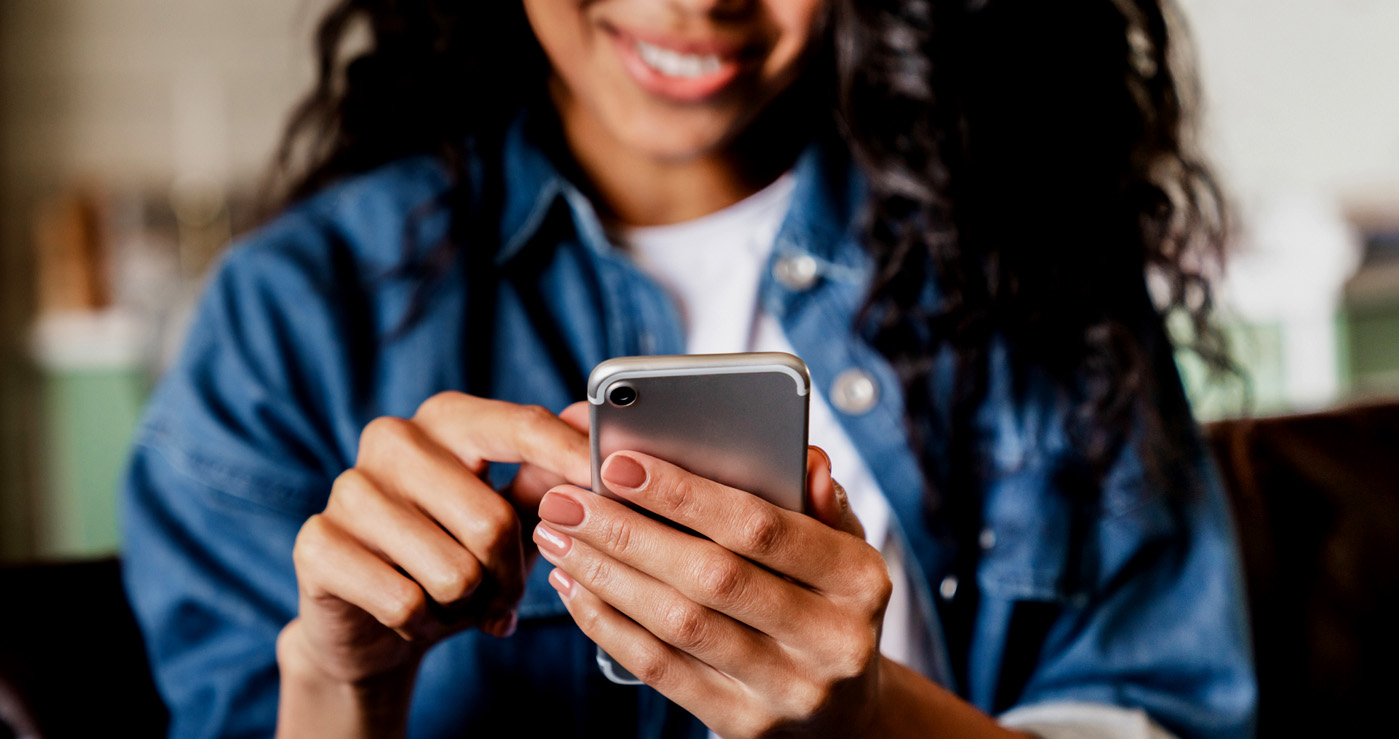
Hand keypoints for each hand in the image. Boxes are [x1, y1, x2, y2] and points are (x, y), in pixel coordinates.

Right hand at [280, 394, 589, 690]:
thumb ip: (549, 475)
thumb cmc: (454, 555)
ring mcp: (349, 488)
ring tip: (450, 599)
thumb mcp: (510, 515)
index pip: (520, 426)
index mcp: (447, 418)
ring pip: (453, 571)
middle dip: (509, 576)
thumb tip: (592, 425)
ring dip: (465, 604)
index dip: (569, 457)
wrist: (372, 622)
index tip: (609, 479)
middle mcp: (393, 438)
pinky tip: (411, 614)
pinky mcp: (317, 542)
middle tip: (501, 595)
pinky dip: (422, 624)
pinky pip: (404, 602)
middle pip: (492, 520)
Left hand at [533, 447, 891, 737]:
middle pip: (711, 577)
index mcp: (860, 580)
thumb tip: (804, 458)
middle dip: (627, 533)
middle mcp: (832, 640)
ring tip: (558, 538)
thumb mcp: (844, 549)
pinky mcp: (742, 724)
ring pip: (679, 625)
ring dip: (606, 576)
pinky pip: (662, 670)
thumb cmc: (828, 604)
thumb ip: (818, 501)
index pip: (763, 527)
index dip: (685, 495)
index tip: (619, 464)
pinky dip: (609, 625)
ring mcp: (787, 690)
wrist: (846, 714)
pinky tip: (576, 588)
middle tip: (566, 502)